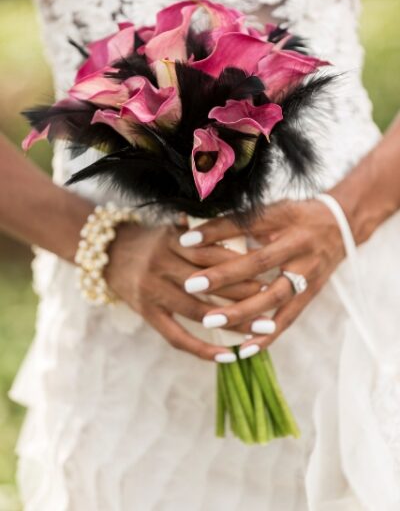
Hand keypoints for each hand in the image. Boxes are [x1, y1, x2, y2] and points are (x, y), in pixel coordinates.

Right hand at [105, 221, 262, 361]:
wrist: (109, 254)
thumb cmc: (154, 240)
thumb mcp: (175, 229)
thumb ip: (203, 230)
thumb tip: (244, 230)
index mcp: (172, 240)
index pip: (211, 254)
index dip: (240, 264)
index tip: (268, 271)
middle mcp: (160, 264)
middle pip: (208, 283)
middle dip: (243, 293)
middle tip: (273, 301)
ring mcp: (152, 291)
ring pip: (198, 311)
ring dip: (233, 322)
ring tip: (262, 328)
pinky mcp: (146, 313)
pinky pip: (176, 336)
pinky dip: (202, 349)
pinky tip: (227, 356)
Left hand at [179, 199, 345, 355]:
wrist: (341, 227)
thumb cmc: (296, 215)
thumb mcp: (270, 209)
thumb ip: (235, 220)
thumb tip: (192, 229)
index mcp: (286, 221)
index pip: (246, 225)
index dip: (217, 232)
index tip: (186, 241)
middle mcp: (299, 248)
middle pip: (259, 264)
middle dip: (224, 277)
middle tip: (190, 284)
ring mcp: (307, 274)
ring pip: (273, 298)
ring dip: (241, 312)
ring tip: (210, 321)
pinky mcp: (310, 295)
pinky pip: (287, 319)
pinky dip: (265, 336)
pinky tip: (243, 348)